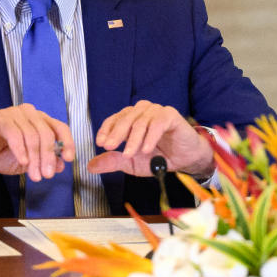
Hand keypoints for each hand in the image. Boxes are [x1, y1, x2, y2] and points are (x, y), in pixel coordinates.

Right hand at [0, 104, 74, 181]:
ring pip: (32, 136)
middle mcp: (30, 113)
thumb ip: (44, 161)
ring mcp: (14, 114)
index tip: (69, 159)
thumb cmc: (0, 153)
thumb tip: (62, 165)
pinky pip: (15, 134)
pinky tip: (22, 162)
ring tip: (34, 175)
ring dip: (34, 159)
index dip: (68, 143)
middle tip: (46, 175)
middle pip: (46, 134)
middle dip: (48, 157)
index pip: (60, 128)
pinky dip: (20, 150)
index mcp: (40, 120)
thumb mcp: (27, 162)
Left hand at [87, 100, 214, 178]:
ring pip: (140, 121)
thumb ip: (114, 161)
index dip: (106, 130)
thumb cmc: (159, 158)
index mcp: (132, 118)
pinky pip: (157, 123)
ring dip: (133, 139)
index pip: (114, 119)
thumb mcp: (132, 163)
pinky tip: (146, 149)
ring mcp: (157, 111)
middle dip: (116, 134)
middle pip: (125, 118)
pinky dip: (150, 137)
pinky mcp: (170, 115)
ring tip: (130, 154)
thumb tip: (91, 166)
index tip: (101, 143)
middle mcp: (143, 111)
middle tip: (109, 147)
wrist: (185, 159)